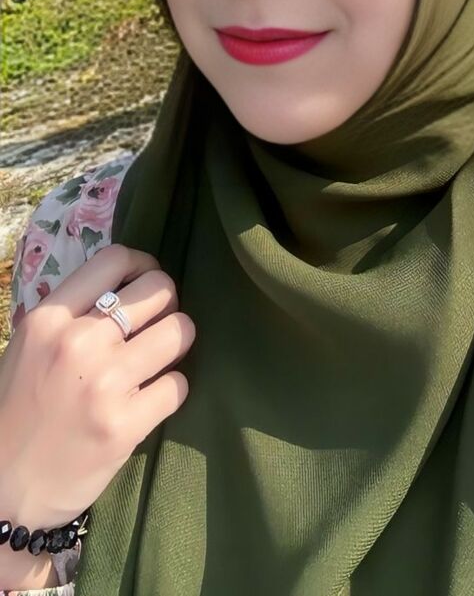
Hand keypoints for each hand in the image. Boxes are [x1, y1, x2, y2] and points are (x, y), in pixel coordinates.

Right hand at [0, 243, 195, 531]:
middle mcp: (78, 342)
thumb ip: (69, 315)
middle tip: (158, 322)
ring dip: (177, 343)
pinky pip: (179, 385)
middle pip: (158, 288)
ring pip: (180, 331)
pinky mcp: (126, 425)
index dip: (143, 265)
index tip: (145, 282)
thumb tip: (122, 288)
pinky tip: (152, 399)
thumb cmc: (15, 416)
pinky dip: (172, 391)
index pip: (115, 258)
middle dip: (167, 302)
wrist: (4, 492)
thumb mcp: (28, 349)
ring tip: (161, 358)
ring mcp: (105, 383)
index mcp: (49, 319)